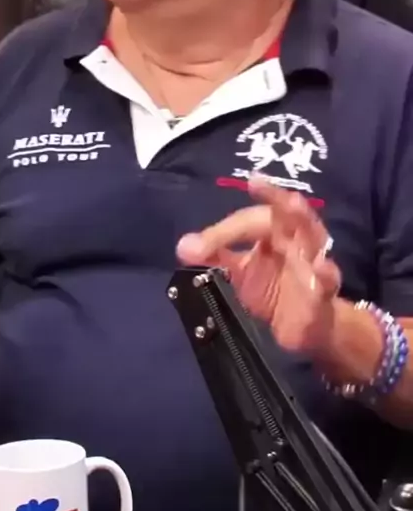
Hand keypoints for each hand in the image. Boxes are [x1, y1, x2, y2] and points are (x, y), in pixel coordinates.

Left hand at [176, 177, 340, 354]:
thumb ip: (216, 255)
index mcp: (276, 231)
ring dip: (303, 220)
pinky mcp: (324, 293)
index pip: (249, 221)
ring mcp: (314, 264)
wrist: (306, 328)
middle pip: (288, 212)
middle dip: (275, 195)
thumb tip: (184, 246)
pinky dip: (325, 275)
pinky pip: (327, 282)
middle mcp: (298, 240)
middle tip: (257, 182)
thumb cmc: (274, 289)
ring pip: (313, 237)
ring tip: (293, 203)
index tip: (194, 247)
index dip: (222, 232)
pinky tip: (321, 270)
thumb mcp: (239, 271)